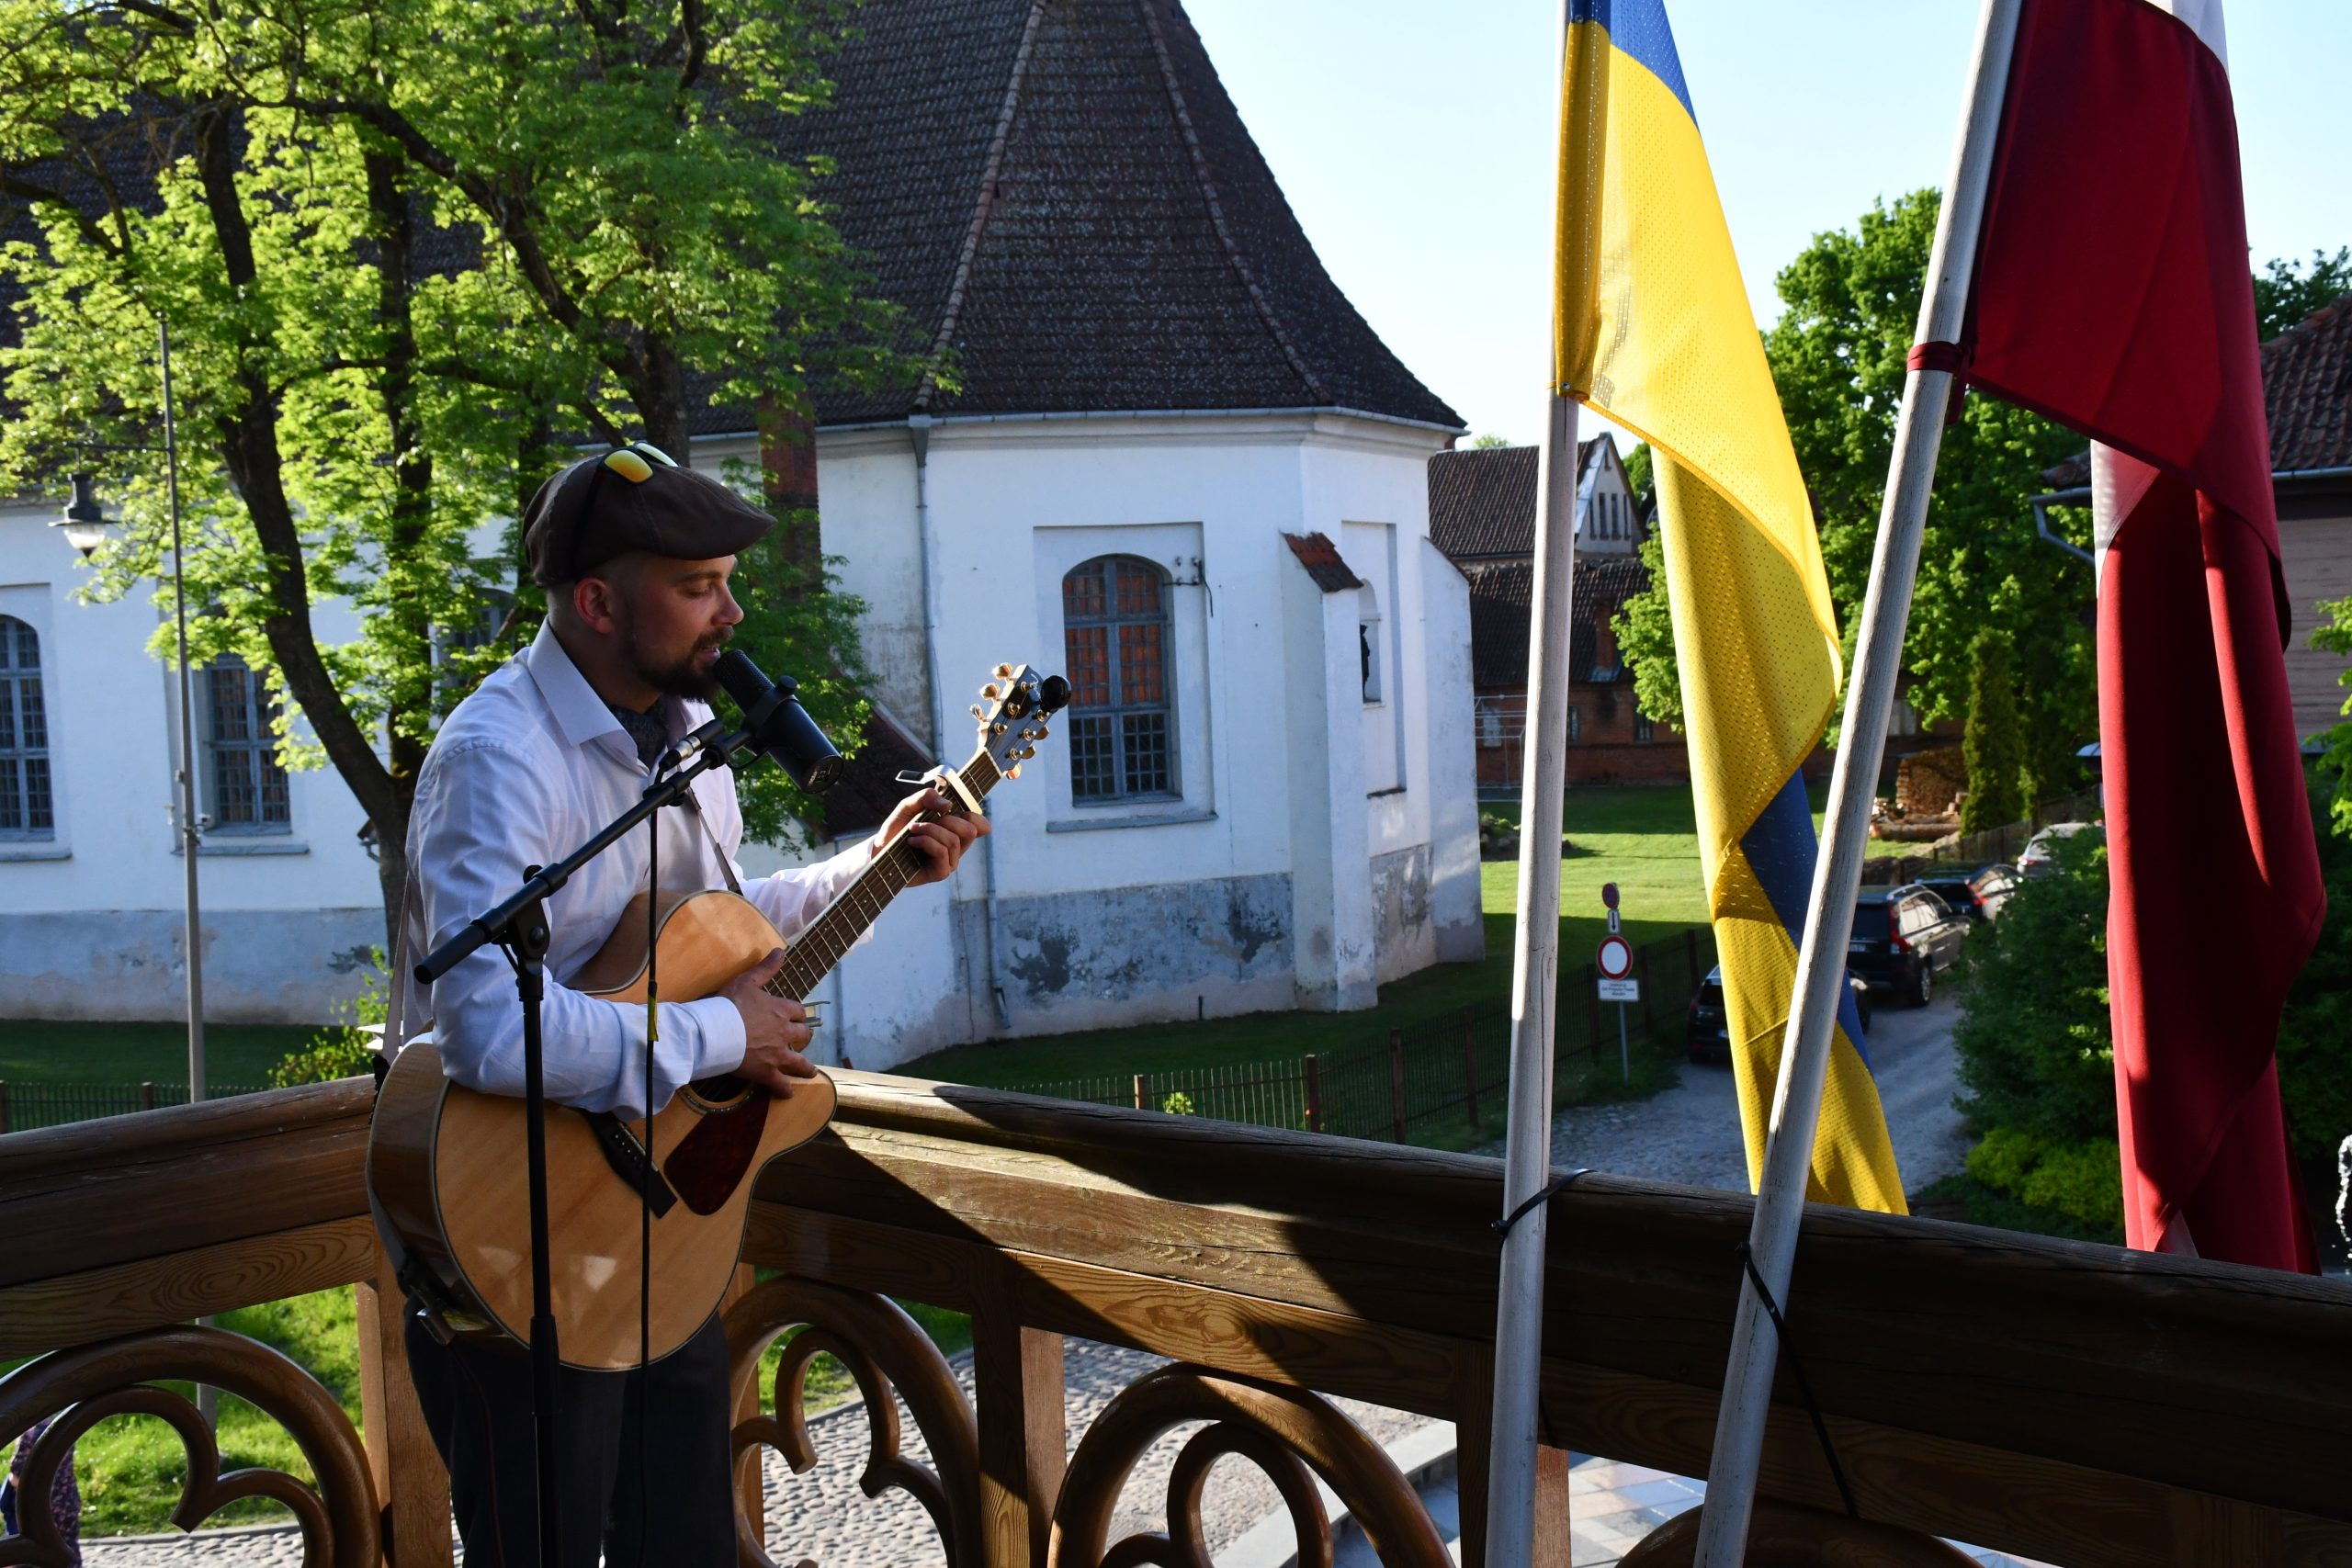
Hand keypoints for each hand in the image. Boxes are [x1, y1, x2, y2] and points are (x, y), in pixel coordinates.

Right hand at [719, 947, 819, 1097]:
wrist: (716, 1031)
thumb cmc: (729, 1004)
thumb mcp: (748, 980)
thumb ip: (766, 968)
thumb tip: (781, 950)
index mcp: (781, 1010)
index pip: (799, 1011)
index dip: (798, 1014)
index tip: (796, 1017)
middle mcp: (784, 1032)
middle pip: (803, 1035)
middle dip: (803, 1037)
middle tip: (802, 1039)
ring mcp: (777, 1054)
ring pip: (799, 1062)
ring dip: (805, 1067)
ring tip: (810, 1072)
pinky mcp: (766, 1071)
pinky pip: (779, 1084)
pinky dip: (784, 1090)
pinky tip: (788, 1094)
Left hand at [877, 787, 986, 885]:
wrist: (879, 850)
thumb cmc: (896, 830)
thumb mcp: (908, 806)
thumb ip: (926, 797)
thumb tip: (948, 805)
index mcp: (955, 831)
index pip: (981, 826)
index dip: (974, 816)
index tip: (950, 810)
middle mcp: (956, 847)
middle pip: (971, 831)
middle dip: (947, 820)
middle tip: (925, 820)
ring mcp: (949, 862)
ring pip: (953, 840)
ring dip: (930, 830)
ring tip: (913, 830)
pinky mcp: (940, 873)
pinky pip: (941, 852)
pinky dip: (925, 841)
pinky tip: (912, 842)